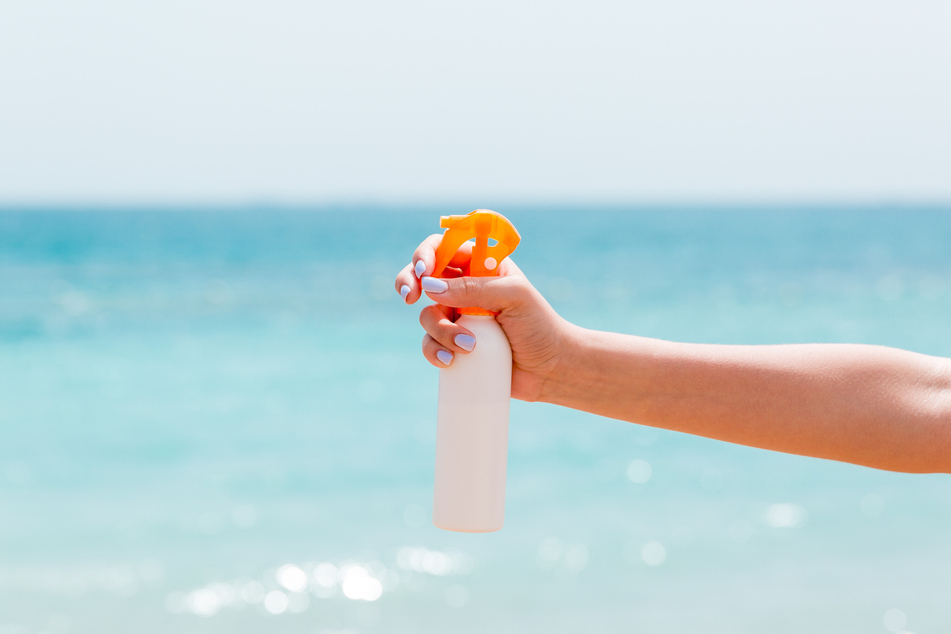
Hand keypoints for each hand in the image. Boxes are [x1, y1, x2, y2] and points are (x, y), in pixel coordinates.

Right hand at [394, 234, 570, 401]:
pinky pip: (430, 344)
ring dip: (440, 330)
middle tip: (411, 297)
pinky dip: (435, 351)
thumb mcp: (514, 297)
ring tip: (469, 346)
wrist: (550, 370)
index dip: (427, 254)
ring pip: (426, 315)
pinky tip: (451, 360)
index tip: (424, 270)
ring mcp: (458, 318)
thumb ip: (474, 287)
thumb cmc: (540, 327)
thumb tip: (431, 285)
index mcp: (481, 268)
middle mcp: (465, 289)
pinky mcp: (454, 346)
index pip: (445, 247)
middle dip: (409, 282)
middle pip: (423, 276)